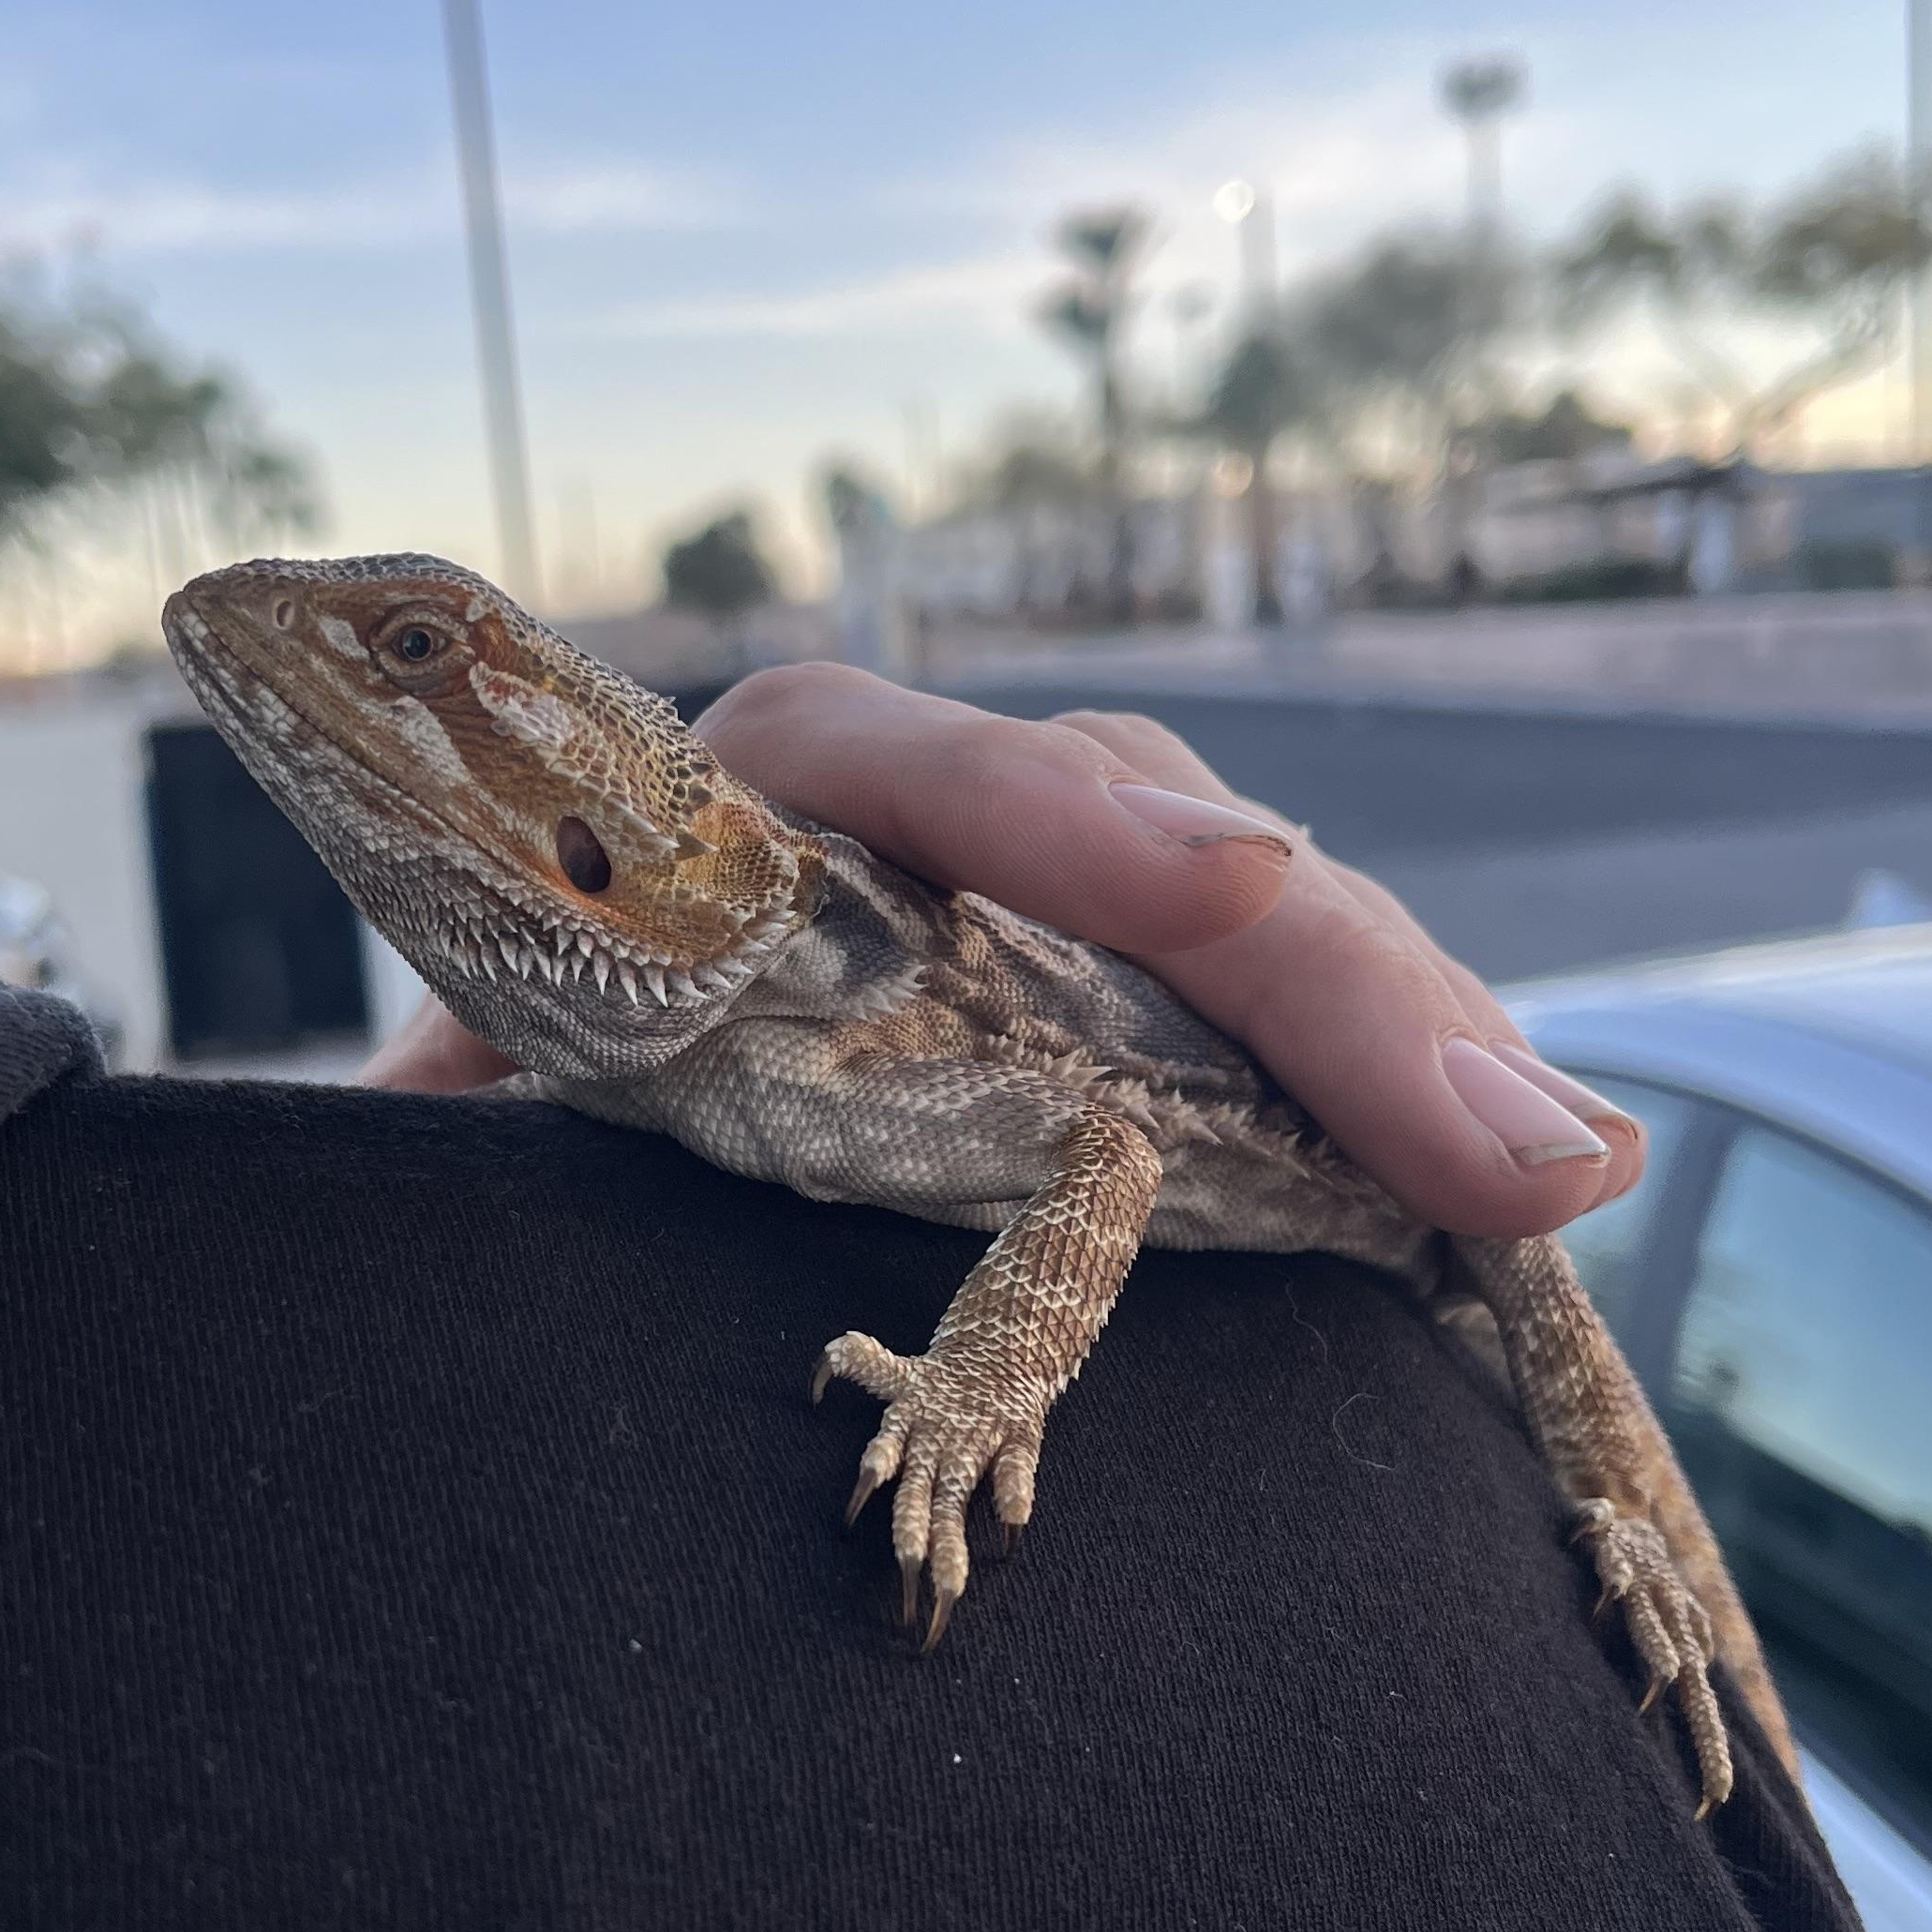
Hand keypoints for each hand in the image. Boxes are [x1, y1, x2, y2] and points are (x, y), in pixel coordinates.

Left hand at [362, 662, 1641, 1240]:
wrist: (635, 1027)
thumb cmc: (571, 1038)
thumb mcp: (513, 1058)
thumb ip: (465, 1092)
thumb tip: (378, 1144)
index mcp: (767, 802)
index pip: (915, 761)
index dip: (1072, 818)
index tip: (1228, 887)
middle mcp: (947, 822)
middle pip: (1159, 845)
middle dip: (1343, 985)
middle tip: (1511, 1145)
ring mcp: (1075, 900)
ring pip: (1269, 926)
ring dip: (1421, 1038)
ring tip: (1552, 1170)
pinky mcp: (1163, 996)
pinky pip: (1303, 1015)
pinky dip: (1411, 1082)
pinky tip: (1534, 1170)